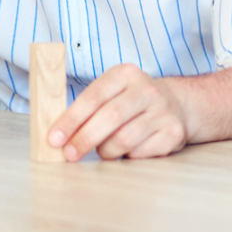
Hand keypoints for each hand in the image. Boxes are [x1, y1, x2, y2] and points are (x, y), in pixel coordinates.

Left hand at [47, 64, 191, 160]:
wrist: (177, 104)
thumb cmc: (132, 101)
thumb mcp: (112, 90)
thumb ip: (88, 106)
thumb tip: (58, 134)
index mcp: (125, 74)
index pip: (93, 97)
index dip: (71, 119)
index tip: (54, 138)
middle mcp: (147, 89)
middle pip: (110, 118)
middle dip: (84, 139)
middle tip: (69, 154)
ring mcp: (163, 111)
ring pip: (125, 139)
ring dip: (106, 151)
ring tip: (103, 151)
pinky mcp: (173, 133)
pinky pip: (141, 153)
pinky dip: (127, 156)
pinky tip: (128, 150)